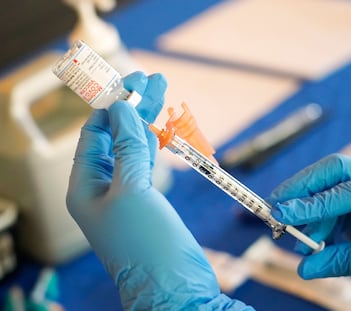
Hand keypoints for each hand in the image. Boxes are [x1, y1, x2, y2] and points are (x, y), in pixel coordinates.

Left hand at [66, 72, 251, 309]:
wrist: (176, 287)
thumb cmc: (147, 244)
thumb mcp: (132, 190)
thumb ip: (127, 147)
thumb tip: (120, 107)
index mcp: (86, 188)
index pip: (95, 135)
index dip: (111, 107)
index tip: (130, 82)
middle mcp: (103, 189)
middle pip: (115, 137)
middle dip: (132, 107)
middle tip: (151, 78)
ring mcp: (127, 194)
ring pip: (134, 147)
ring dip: (146, 120)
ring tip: (161, 90)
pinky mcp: (150, 200)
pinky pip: (148, 163)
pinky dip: (155, 142)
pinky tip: (162, 124)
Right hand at [267, 153, 350, 299]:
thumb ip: (345, 261)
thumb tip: (304, 269)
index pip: (346, 190)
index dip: (311, 203)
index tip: (282, 213)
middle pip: (331, 174)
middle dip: (301, 189)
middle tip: (275, 206)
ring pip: (325, 193)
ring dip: (306, 215)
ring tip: (293, 238)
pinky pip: (328, 212)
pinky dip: (315, 226)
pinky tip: (309, 243)